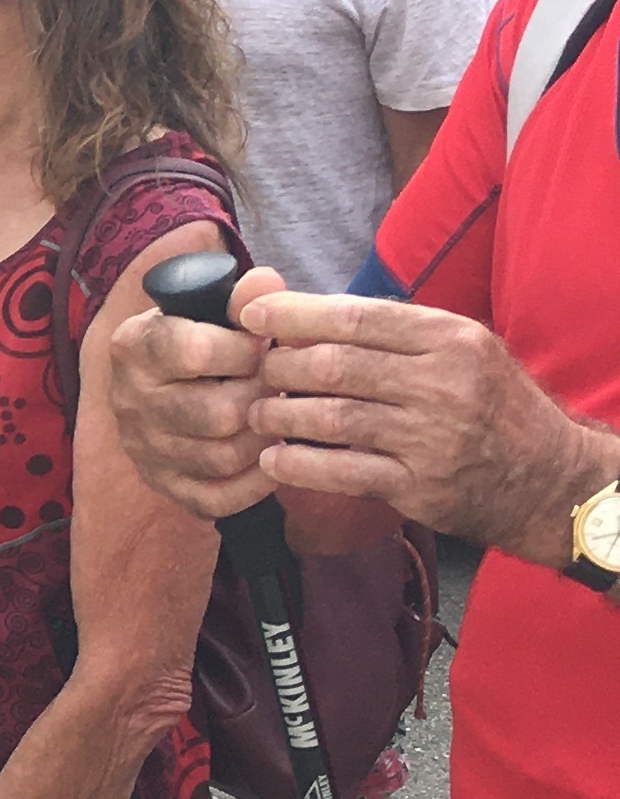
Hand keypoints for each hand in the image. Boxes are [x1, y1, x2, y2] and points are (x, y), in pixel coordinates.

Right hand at [104, 265, 287, 521]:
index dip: (245, 350)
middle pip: (215, 414)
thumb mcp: (209, 307)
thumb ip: (240, 297)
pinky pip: (214, 499)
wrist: (160, 379)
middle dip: (260, 399)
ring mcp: (143, 448)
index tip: (263, 344)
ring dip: (263, 439)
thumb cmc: (196, 335)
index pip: (195, 351)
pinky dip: (253, 484)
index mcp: (135, 346)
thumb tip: (268, 284)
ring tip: (276, 416)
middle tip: (277, 385)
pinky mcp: (162, 485)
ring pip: (220, 458)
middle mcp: (129, 400)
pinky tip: (270, 457)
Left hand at [235, 287, 619, 564]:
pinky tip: (273, 460)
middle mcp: (443, 384)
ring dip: (280, 415)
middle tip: (251, 372)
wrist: (546, 475)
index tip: (251, 314)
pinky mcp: (421, 486)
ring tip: (256, 413)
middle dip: (279, 368)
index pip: (356, 318)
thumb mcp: (461, 347)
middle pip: (336, 367)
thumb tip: (308, 313)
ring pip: (333, 418)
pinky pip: (344, 472)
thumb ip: (395, 331)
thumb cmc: (489, 402)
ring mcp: (432, 438)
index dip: (294, 315)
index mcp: (449, 337)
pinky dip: (299, 466)